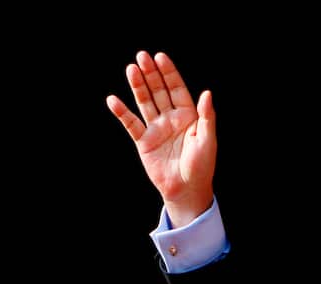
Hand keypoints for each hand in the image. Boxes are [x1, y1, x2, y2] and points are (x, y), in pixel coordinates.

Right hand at [107, 50, 216, 227]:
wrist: (186, 190)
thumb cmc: (201, 166)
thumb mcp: (207, 140)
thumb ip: (207, 116)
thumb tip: (207, 93)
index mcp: (188, 115)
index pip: (176, 88)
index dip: (168, 73)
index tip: (160, 57)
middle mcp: (170, 118)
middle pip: (158, 91)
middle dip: (150, 74)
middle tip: (141, 56)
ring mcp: (156, 129)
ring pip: (145, 102)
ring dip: (138, 86)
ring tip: (130, 69)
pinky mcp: (144, 142)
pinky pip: (131, 124)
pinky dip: (122, 112)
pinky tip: (113, 100)